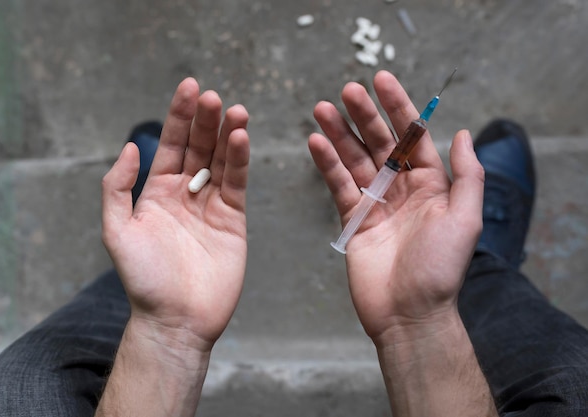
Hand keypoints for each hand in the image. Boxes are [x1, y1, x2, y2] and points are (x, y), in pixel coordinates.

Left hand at [101, 78, 249, 350]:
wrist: (176, 318)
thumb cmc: (144, 279)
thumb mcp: (117, 231)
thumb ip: (118, 188)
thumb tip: (130, 147)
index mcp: (157, 192)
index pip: (171, 145)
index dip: (179, 116)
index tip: (190, 88)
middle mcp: (185, 193)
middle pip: (198, 147)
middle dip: (205, 121)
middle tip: (213, 98)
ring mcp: (211, 205)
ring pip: (221, 161)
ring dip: (227, 135)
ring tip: (234, 111)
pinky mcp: (234, 219)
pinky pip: (237, 184)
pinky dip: (240, 161)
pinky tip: (241, 139)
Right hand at [309, 71, 483, 342]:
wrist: (408, 313)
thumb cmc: (440, 269)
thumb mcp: (465, 218)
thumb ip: (467, 175)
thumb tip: (464, 132)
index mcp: (431, 185)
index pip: (412, 137)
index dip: (397, 107)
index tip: (380, 80)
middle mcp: (402, 189)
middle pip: (380, 143)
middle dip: (364, 116)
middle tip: (347, 90)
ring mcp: (376, 203)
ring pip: (354, 160)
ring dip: (339, 134)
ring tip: (322, 108)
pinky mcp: (353, 219)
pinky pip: (338, 185)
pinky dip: (327, 164)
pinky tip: (316, 142)